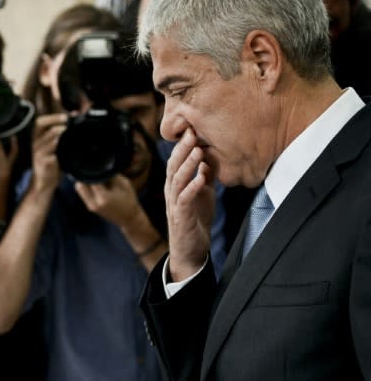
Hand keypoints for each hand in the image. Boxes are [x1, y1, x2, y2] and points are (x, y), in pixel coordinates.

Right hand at [31, 113, 67, 192]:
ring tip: (71, 130)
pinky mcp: (43, 161)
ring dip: (61, 132)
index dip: (52, 116)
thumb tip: (74, 122)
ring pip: (49, 136)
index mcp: (37, 139)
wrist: (44, 184)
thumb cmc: (51, 165)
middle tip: (68, 120)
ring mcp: (38, 152)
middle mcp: (35, 143)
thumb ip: (61, 137)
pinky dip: (61, 146)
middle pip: (41, 124)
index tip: (66, 115)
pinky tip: (69, 146)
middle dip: (55, 120)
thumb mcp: (54, 149)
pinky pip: (53, 150)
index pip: (40, 122)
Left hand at [74, 172, 138, 224]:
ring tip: (98, 181)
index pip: (90, 179)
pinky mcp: (90, 208)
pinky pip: (83, 193)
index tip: (99, 167)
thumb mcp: (124, 184)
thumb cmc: (129, 200)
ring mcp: (91, 207)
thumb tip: (100, 166)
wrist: (129, 218)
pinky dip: (88, 188)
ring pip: (80, 189)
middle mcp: (94, 203)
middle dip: (86, 177)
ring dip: (86, 182)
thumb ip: (111, 175)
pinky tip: (98, 186)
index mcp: (103, 197)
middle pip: (80, 185)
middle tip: (96, 173)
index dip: (94, 171)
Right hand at [165, 128, 215, 281]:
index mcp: (175, 185)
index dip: (183, 145)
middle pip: (173, 166)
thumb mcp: (203, 194)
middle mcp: (171, 192)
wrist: (190, 251)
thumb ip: (204, 177)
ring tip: (198, 151)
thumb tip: (210, 158)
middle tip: (192, 132)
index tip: (192, 129)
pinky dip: (192, 187)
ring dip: (187, 165)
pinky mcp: (181, 217)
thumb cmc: (195, 221)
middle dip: (183, 149)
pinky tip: (201, 178)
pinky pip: (184, 199)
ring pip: (177, 180)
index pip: (176, 161)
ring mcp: (174, 205)